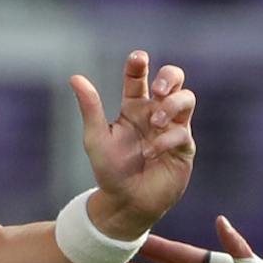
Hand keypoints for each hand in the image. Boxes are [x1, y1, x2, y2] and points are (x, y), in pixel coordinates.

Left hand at [70, 49, 195, 238]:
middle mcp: (155, 113)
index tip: (138, 58)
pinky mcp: (184, 148)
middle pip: (174, 79)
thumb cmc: (110, 170)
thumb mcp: (96, 138)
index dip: (139, 64)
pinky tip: (150, 153)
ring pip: (187, 99)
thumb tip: (75, 77)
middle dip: (169, 77)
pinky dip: (166, 140)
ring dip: (172, 106)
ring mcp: (173, 128)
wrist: (126, 203)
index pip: (138, 77)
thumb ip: (91, 108)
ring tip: (155, 122)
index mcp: (133, 106)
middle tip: (157, 90)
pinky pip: (182, 133)